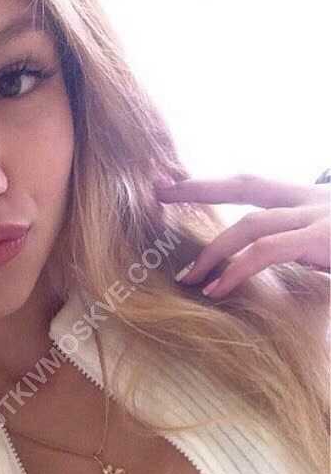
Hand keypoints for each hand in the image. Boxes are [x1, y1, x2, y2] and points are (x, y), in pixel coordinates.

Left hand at [154, 173, 330, 297]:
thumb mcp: (329, 247)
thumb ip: (303, 250)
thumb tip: (281, 264)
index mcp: (308, 199)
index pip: (252, 185)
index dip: (212, 184)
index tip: (173, 183)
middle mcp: (311, 200)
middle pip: (245, 185)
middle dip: (198, 188)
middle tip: (160, 192)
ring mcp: (317, 216)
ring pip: (250, 225)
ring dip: (212, 251)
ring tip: (186, 277)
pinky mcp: (325, 238)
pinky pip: (268, 251)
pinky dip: (236, 269)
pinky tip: (216, 290)